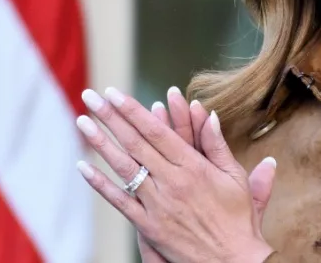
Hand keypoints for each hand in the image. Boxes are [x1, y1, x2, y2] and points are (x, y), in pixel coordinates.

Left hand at [75, 87, 275, 262]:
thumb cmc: (238, 220)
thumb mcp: (235, 178)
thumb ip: (217, 145)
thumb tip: (208, 114)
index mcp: (193, 167)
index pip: (156, 132)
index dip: (133, 111)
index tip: (114, 93)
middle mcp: (172, 182)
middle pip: (135, 143)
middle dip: (110, 117)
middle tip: (91, 96)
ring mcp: (158, 204)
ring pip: (124, 168)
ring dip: (100, 143)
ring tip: (82, 121)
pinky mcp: (149, 226)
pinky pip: (120, 202)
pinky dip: (100, 184)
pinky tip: (84, 167)